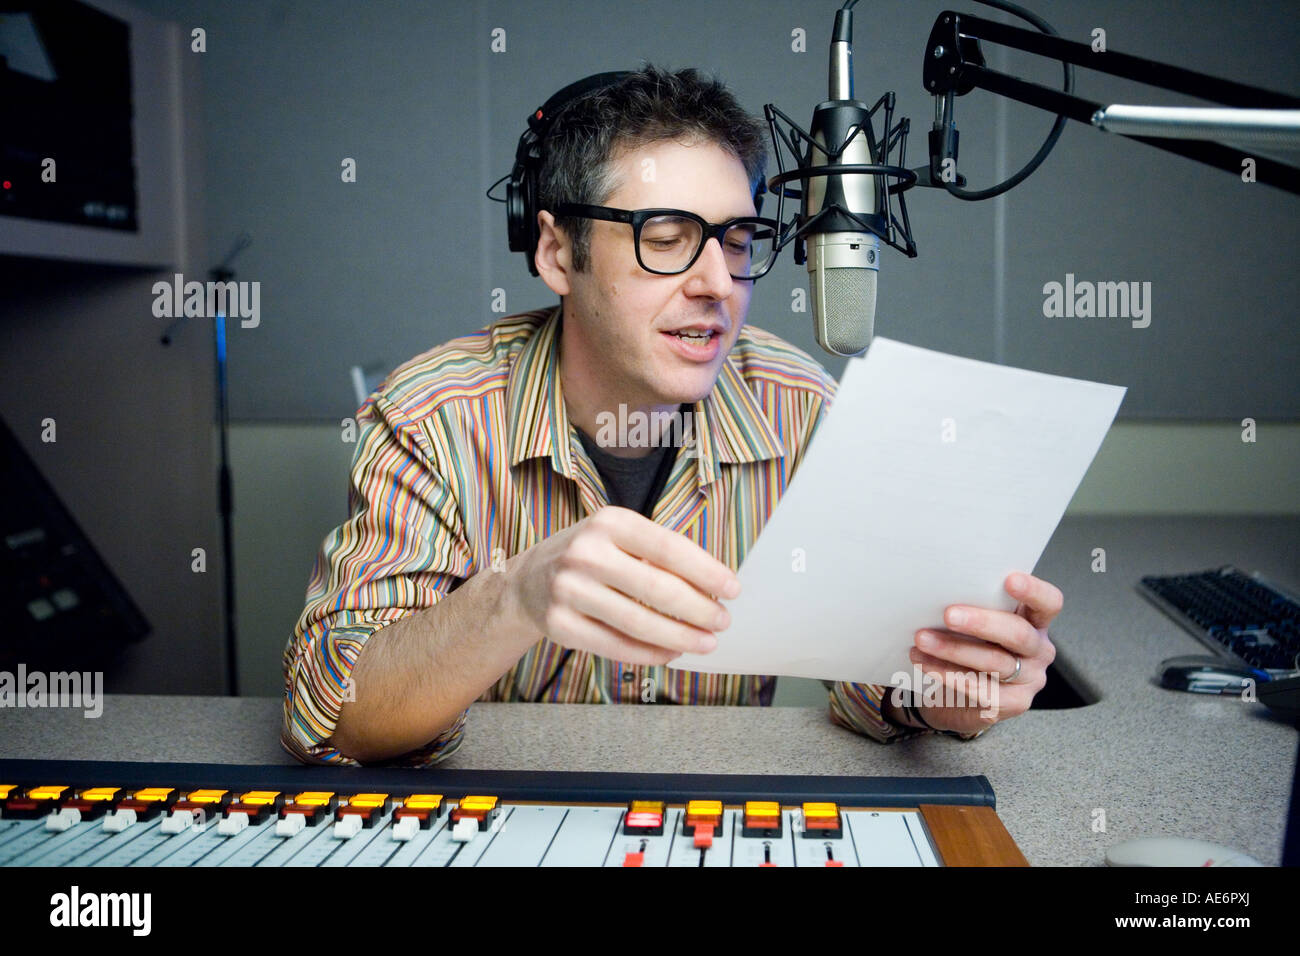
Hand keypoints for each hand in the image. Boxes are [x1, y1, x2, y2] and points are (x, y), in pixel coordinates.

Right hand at [505, 506, 739, 665]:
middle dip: (698, 609)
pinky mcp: (559, 625)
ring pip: (638, 622)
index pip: (669, 548)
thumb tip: (715, 584)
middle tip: (722, 621)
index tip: (733, 590)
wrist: (527, 581)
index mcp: (609, 522)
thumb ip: (660, 553)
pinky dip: (650, 654)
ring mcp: (568, 590)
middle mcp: (586, 553)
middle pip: (657, 588)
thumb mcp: (619, 536)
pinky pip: (615, 645)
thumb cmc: (590, 556)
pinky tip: (671, 653)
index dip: (706, 571)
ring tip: (705, 642)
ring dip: (680, 637)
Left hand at [894, 571, 1060, 735]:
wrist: (953, 693)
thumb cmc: (965, 645)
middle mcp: (1039, 649)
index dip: (1033, 590)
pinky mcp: (1014, 704)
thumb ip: (972, 606)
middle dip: (981, 622)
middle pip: (1018, 633)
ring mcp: (1030, 679)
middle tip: (948, 615)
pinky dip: (950, 675)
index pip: (1048, 603)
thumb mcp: (973, 623)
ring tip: (922, 639)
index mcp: (1034, 621)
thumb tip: (940, 589)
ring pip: (995, 662)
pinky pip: (983, 690)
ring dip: (954, 649)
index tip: (1009, 579)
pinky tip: (926, 663)